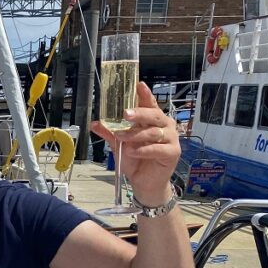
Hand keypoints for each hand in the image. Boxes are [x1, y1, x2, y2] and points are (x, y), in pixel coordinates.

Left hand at [91, 82, 178, 203]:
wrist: (143, 183)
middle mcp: (165, 126)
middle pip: (153, 115)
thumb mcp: (119, 145)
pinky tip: (132, 151)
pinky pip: (157, 148)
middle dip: (139, 113)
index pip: (150, 104)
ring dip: (136, 135)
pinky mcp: (173, 153)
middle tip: (125, 114)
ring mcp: (171, 139)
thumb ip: (110, 133)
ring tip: (122, 138)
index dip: (145, 95)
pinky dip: (143, 150)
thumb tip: (95, 123)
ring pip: (154, 132)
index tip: (139, 84)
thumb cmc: (134, 161)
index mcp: (153, 120)